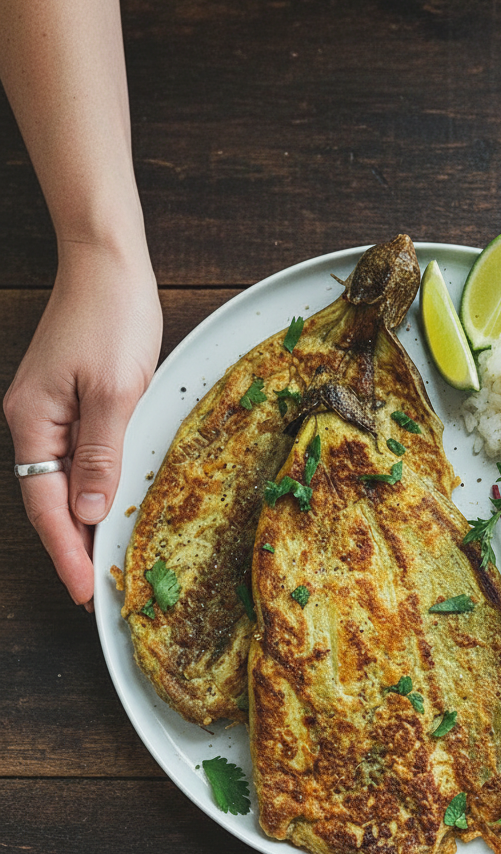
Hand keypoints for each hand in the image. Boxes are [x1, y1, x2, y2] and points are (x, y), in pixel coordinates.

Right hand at [3, 243, 162, 606]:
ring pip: (61, 480)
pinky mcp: (68, 400)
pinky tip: (107, 505)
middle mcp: (31, 420)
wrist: (107, 262)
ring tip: (103, 560)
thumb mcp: (116, 390)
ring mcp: (47, 410)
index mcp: (33, 421)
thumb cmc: (112, 315)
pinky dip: (89, 485)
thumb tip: (88, 512)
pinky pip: (74, 456)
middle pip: (48, 498)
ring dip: (81, 519)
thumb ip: (101, 454)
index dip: (66, 551)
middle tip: (96, 589)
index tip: (84, 590)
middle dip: (70, 545)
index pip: (46, 504)